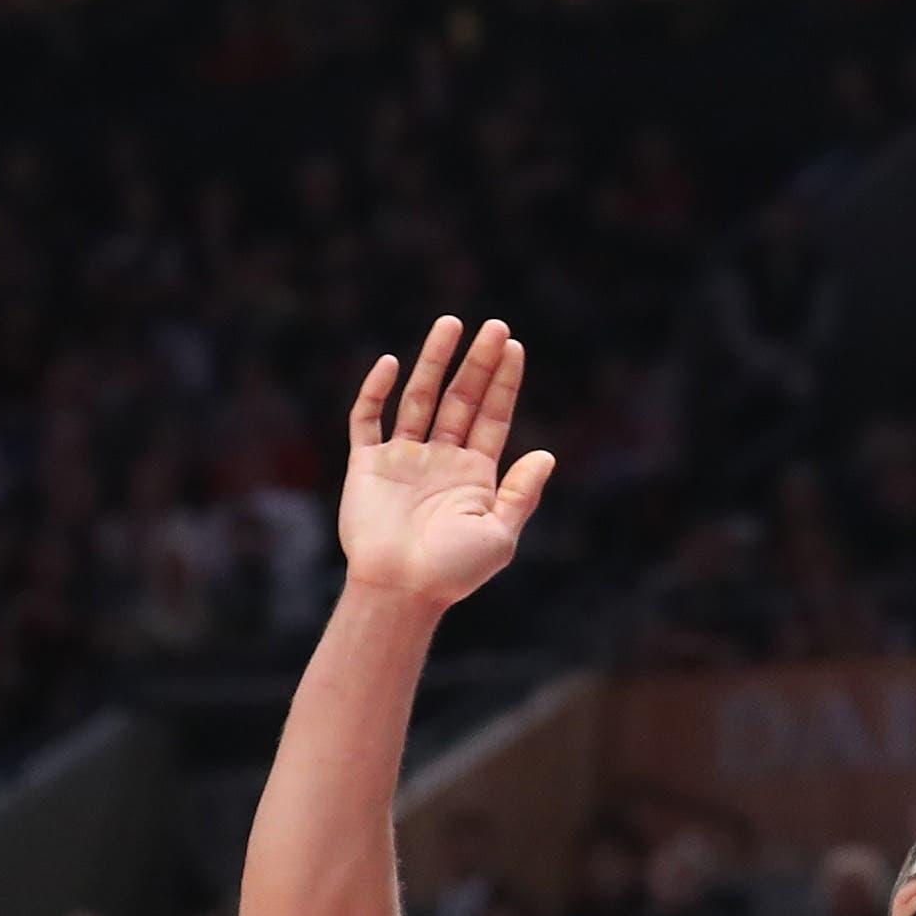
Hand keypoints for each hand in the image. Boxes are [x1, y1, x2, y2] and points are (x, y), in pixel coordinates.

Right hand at [339, 315, 557, 609]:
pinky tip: (393, 362)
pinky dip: (377, 391)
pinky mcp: (368, 464)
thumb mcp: (500, 535)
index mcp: (475, 475)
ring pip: (420, 397)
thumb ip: (521, 494)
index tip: (514, 346)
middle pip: (462, 399)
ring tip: (451, 324)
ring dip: (434, 361)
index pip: (493, 417)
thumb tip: (547, 454)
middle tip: (494, 325)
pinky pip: (368, 419)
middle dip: (478, 363)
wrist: (402, 590)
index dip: (504, 382)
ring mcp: (405, 458)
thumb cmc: (454, 571)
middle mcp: (441, 460)